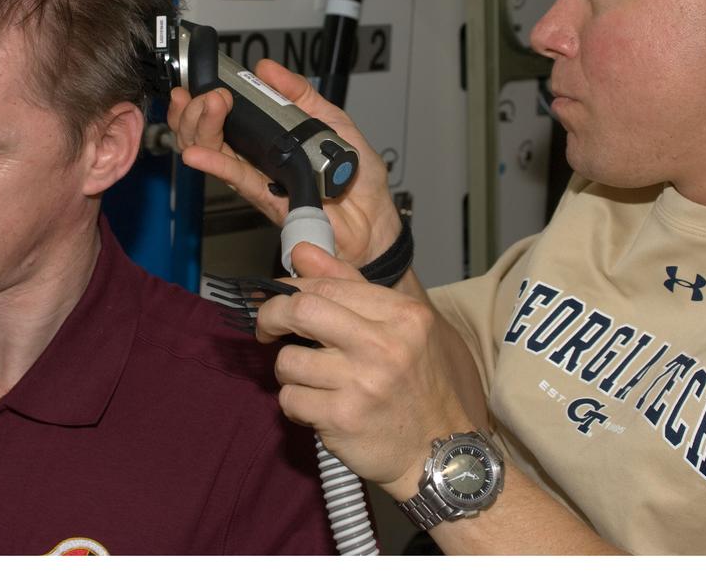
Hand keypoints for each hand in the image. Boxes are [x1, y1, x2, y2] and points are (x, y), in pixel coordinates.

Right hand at [167, 58, 401, 267]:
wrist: (375, 217)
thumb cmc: (356, 177)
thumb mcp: (331, 119)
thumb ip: (299, 94)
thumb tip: (268, 69)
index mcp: (271, 138)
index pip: (227, 117)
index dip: (207, 99)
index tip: (206, 81)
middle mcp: (259, 158)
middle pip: (211, 134)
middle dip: (197, 110)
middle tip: (209, 94)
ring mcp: (261, 178)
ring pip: (215, 153)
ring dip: (202, 127)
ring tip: (209, 107)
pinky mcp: (268, 198)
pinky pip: (237, 179)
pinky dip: (215, 164)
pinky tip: (198, 154)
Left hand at [255, 242, 472, 497]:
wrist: (438, 452)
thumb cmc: (417, 385)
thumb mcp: (401, 326)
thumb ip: (350, 284)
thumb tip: (301, 252)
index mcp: (403, 315)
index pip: (328, 284)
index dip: (291, 289)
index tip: (279, 299)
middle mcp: (384, 345)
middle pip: (301, 310)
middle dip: (271, 316)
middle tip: (267, 329)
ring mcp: (363, 384)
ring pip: (288, 361)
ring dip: (288, 371)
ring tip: (308, 380)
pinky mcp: (343, 419)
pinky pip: (290, 400)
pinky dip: (294, 404)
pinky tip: (316, 407)